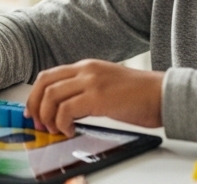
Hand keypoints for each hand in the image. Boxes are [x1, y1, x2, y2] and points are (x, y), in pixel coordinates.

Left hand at [25, 59, 163, 134]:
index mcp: (86, 66)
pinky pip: (66, 110)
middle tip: (38, 124)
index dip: (35, 95)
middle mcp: (86, 70)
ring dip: (48, 117)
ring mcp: (91, 81)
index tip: (33, 112)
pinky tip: (70, 130)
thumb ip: (84, 91)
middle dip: (35, 105)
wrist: (162, 94)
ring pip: (51, 96)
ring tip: (56, 130)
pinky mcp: (98, 97)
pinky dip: (62, 123)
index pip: (49, 76)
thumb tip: (64, 110)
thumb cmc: (139, 95)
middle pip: (45, 83)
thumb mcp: (105, 85)